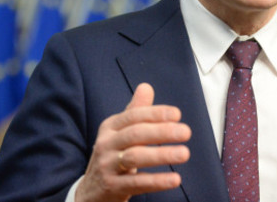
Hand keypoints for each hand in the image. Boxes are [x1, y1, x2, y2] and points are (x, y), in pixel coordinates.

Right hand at [75, 83, 190, 201]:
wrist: (90, 190)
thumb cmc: (112, 155)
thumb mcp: (119, 132)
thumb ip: (135, 111)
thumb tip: (146, 86)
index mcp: (110, 127)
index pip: (134, 116)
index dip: (155, 114)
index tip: (177, 114)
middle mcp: (106, 144)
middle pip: (135, 134)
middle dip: (162, 131)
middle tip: (186, 132)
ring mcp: (107, 166)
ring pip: (135, 157)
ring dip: (162, 155)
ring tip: (185, 153)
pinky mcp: (112, 187)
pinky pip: (137, 183)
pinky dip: (157, 181)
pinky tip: (175, 178)